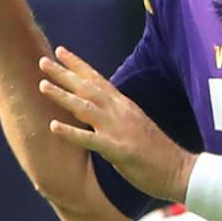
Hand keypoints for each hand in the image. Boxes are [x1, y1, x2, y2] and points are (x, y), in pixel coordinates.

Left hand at [36, 46, 194, 202]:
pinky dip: (71, 132)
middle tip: (42, 60)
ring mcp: (118, 129)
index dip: (78, 65)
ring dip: (62, 96)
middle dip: (64, 73)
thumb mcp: (134, 125)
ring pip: (85, 107)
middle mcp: (120, 112)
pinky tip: (53, 126)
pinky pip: (90, 139)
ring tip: (42, 85)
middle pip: (87, 88)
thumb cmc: (155, 152)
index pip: (97, 79)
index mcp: (123, 106)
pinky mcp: (118, 149)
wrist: (179, 170)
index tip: (60, 51)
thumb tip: (98, 109)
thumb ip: (116, 115)